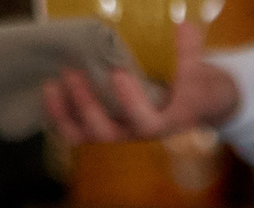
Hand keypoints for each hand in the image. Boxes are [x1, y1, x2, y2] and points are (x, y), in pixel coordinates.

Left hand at [41, 20, 240, 143]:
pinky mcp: (106, 124)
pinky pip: (77, 129)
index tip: (118, 73)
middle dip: (86, 105)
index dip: (131, 103)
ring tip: (51, 85)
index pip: (146, 123)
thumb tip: (183, 26)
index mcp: (165, 123)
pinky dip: (60, 115)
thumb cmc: (201, 90)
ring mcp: (120, 129)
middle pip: (107, 133)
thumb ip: (191, 54)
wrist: (199, 106)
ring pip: (86, 135)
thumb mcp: (204, 74)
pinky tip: (50, 91)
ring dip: (65, 114)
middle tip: (72, 72)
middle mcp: (138, 131)